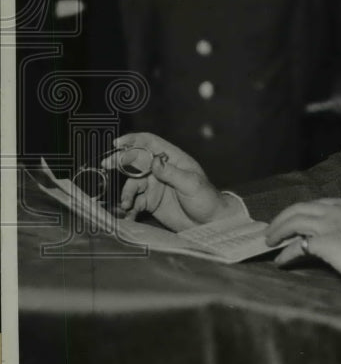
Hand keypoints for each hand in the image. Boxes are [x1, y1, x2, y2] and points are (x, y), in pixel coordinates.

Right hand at [101, 132, 240, 230]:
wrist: (210, 224)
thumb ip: (171, 173)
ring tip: (126, 205)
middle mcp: (161, 170)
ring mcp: (155, 186)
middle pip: (136, 161)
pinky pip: (135, 202)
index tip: (118, 143)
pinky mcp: (151, 202)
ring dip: (126, 193)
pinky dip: (129, 208)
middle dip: (120, 162)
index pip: (150, 143)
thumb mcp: (191, 184)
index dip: (133, 140)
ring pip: (132, 184)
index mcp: (172, 159)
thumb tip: (154, 160)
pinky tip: (129, 216)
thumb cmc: (207, 199)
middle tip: (107, 165)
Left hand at [266, 198, 340, 295]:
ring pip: (293, 221)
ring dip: (278, 232)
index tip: (288, 222)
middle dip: (281, 219)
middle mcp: (336, 210)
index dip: (297, 213)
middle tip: (270, 232)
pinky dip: (286, 254)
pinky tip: (281, 261)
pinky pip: (298, 246)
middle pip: (298, 208)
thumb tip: (327, 240)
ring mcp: (330, 224)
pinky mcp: (326, 243)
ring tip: (269, 242)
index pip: (313, 204)